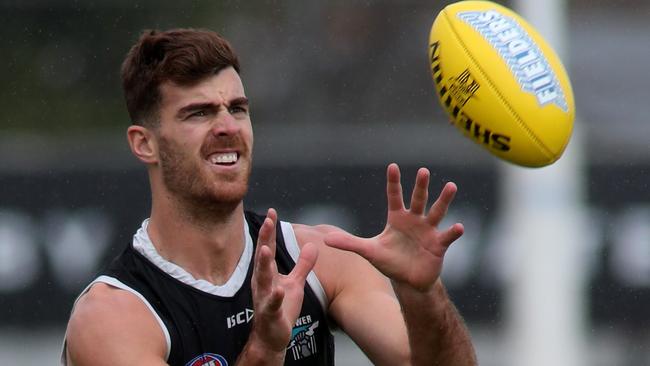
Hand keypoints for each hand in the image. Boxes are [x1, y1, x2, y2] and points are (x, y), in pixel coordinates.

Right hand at [249, 209, 318, 352]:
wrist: (271, 336)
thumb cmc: (281, 307)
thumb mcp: (295, 283)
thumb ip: (302, 265)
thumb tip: (312, 245)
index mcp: (267, 273)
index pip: (267, 247)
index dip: (269, 231)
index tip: (272, 212)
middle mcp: (262, 282)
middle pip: (262, 257)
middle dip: (264, 239)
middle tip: (267, 222)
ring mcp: (264, 297)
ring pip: (262, 279)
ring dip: (263, 264)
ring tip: (266, 250)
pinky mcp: (271, 313)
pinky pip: (272, 304)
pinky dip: (275, 297)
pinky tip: (280, 290)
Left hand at [324, 163, 462, 291]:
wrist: (409, 280)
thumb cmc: (390, 262)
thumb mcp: (369, 252)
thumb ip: (349, 243)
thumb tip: (325, 240)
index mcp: (397, 218)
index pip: (394, 196)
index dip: (393, 182)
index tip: (392, 166)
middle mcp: (414, 220)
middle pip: (417, 199)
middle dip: (420, 186)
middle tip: (423, 171)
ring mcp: (428, 231)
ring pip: (437, 212)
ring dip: (444, 200)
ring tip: (451, 186)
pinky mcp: (439, 245)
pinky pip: (447, 236)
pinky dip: (453, 232)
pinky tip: (459, 227)